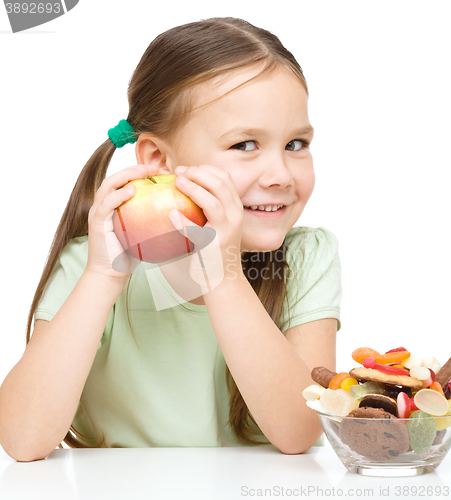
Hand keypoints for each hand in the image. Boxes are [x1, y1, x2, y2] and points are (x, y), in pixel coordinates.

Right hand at [86, 164, 158, 282]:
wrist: (112, 273)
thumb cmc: (131, 254)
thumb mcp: (146, 233)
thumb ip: (155, 220)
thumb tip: (182, 212)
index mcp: (114, 205)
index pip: (125, 182)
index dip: (141, 173)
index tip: (161, 170)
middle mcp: (104, 205)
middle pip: (116, 178)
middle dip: (135, 169)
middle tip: (154, 166)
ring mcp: (98, 212)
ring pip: (108, 185)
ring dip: (126, 176)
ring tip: (144, 172)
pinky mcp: (96, 222)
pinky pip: (106, 204)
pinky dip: (118, 195)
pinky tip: (131, 190)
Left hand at [168, 165, 243, 293]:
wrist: (223, 279)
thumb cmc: (215, 249)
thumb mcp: (218, 224)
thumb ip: (208, 206)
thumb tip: (185, 186)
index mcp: (235, 207)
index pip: (225, 178)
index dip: (206, 169)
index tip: (188, 169)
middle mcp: (235, 216)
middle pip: (220, 184)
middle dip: (198, 173)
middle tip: (178, 172)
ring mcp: (226, 230)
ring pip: (213, 202)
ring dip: (194, 189)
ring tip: (177, 182)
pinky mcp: (214, 245)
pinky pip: (197, 230)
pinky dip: (183, 221)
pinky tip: (171, 215)